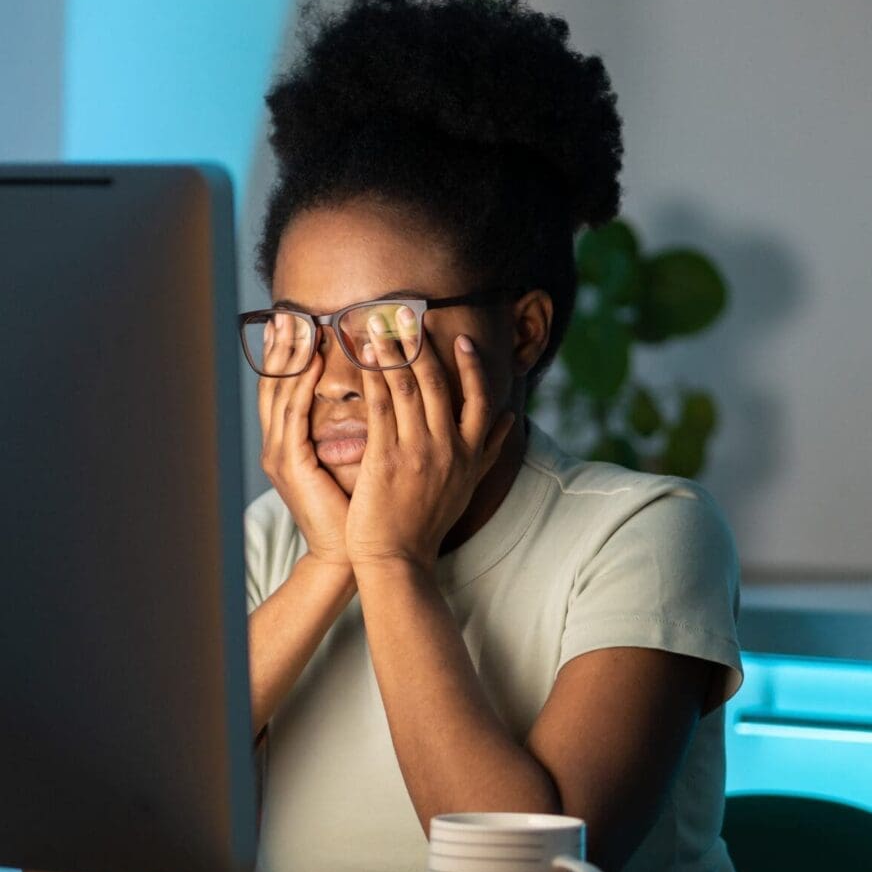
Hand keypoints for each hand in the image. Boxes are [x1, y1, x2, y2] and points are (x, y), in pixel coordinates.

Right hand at [257, 314, 352, 568]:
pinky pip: (293, 417)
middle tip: (288, 312)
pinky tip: (313, 362)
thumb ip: (355, 427)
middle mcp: (278, 445)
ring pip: (279, 393)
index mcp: (289, 444)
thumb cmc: (356, 510)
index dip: (287, 355)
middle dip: (280, 347)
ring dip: (290, 356)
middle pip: (273, 384)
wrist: (347, 553)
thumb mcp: (353, 460)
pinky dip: (302, 386)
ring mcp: (280, 455)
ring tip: (300, 324)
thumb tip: (376, 395)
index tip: (295, 322)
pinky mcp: (291, 465)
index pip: (284, 388)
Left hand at [344, 308, 514, 570]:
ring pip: (405, 386)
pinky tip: (362, 356)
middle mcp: (448, 447)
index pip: (479, 399)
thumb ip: (489, 450)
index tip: (461, 339)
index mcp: (469, 453)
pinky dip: (371, 375)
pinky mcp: (385, 456)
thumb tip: (509, 419)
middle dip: (420, 343)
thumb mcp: (468, 485)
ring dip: (391, 349)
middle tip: (407, 312)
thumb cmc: (428, 522)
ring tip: (377, 324)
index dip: (471, 366)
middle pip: (436, 382)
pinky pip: (379, 404)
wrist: (398, 559)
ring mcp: (417, 450)